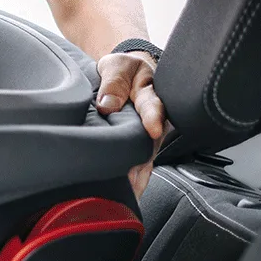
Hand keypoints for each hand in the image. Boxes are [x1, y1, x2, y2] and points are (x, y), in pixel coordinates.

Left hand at [96, 51, 166, 198]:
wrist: (124, 73)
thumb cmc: (123, 69)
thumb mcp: (117, 66)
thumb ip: (113, 82)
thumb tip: (107, 105)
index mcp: (148, 94)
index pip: (154, 106)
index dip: (153, 117)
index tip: (152, 130)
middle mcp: (151, 117)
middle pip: (150, 141)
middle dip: (143, 162)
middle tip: (134, 180)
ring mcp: (145, 134)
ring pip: (144, 157)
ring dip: (137, 176)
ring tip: (129, 194)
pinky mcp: (137, 145)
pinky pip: (138, 163)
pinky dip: (133, 179)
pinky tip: (127, 194)